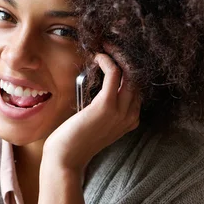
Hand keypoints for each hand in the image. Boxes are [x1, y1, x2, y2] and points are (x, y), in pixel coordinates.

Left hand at [41, 51, 140, 175]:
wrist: (65, 159)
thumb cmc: (75, 140)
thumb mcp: (96, 123)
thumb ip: (103, 108)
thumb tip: (98, 84)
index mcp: (130, 120)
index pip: (137, 88)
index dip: (128, 69)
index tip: (115, 55)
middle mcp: (131, 116)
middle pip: (137, 78)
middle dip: (126, 58)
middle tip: (112, 44)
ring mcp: (120, 112)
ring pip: (129, 73)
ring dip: (118, 55)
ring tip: (106, 45)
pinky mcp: (106, 106)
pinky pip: (115, 74)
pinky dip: (108, 61)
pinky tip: (99, 56)